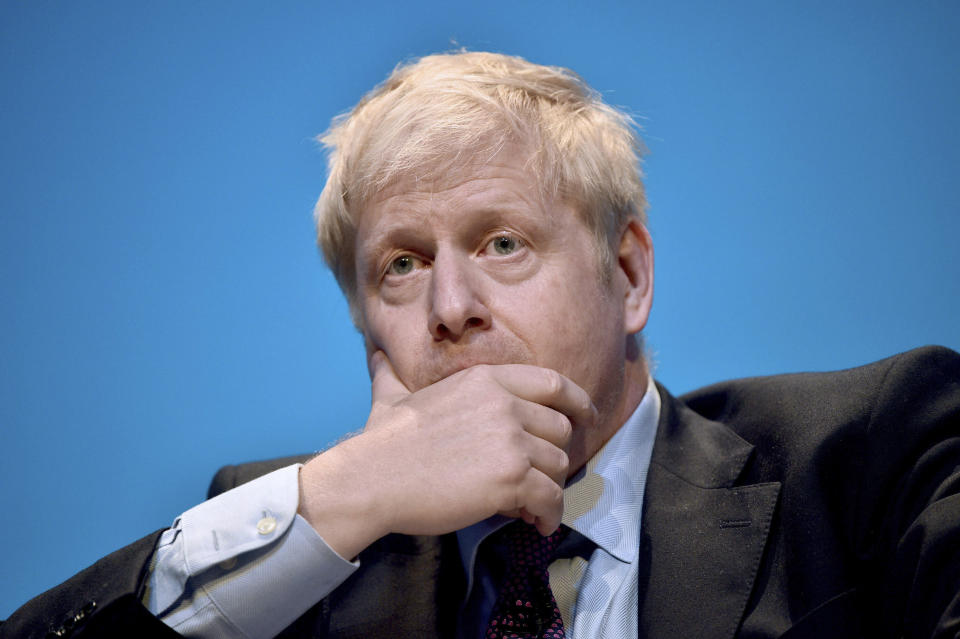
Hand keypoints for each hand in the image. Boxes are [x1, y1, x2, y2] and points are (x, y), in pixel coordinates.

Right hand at [298, 352, 595, 557]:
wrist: (372, 478)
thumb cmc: (381, 443)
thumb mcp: (393, 396)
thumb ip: (395, 375)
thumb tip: (377, 356)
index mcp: (486, 380)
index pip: (552, 383)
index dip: (577, 401)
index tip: (587, 416)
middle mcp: (505, 403)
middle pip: (560, 429)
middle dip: (554, 456)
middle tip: (538, 479)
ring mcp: (510, 440)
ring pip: (558, 465)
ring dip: (549, 490)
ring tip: (531, 508)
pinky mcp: (511, 478)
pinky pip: (551, 498)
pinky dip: (549, 515)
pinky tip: (536, 524)